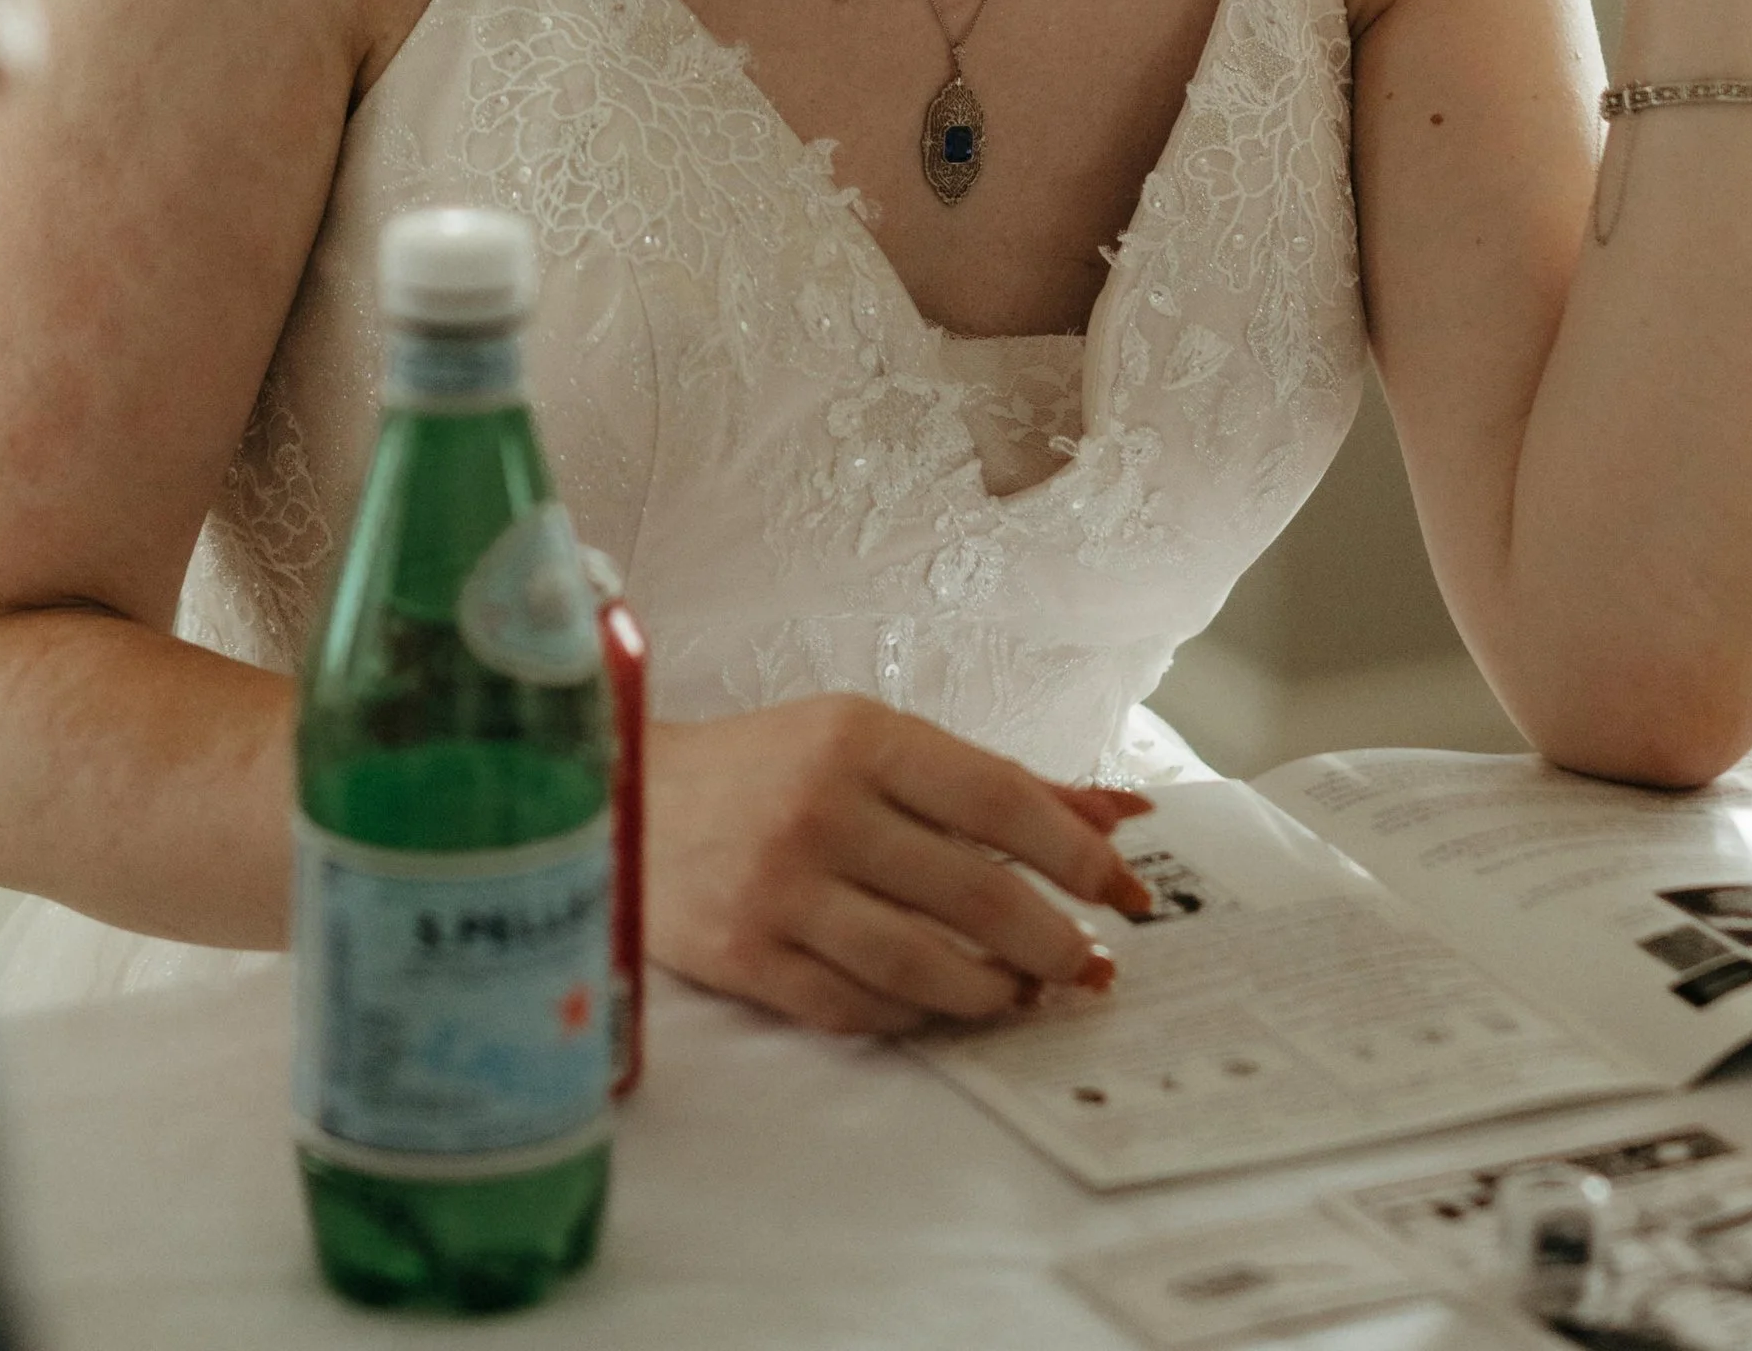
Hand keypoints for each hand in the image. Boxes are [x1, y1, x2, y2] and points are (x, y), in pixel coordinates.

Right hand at [647, 696, 1155, 1037]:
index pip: (1000, 799)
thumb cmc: (769, 765)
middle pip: (976, 892)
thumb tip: (1120, 813)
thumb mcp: (873, 740)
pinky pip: (860, 1007)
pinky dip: (920, 1014)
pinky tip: (950, 1005)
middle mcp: (824, 809)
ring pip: (925, 964)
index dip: (1076, 852)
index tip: (1126, 889)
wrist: (625, 797)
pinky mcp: (748, 959)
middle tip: (1094, 965)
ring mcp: (782, 890)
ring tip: (1031, 991)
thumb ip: (995, 779)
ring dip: (998, 990)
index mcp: (861, 738)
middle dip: (1056, 939)